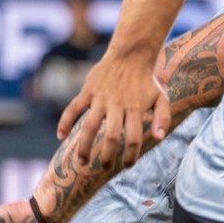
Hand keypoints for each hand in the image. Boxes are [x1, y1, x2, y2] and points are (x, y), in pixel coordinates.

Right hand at [59, 49, 169, 166]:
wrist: (130, 55)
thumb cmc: (146, 81)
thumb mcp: (161, 98)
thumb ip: (163, 118)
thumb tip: (159, 139)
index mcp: (135, 109)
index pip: (133, 138)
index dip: (130, 155)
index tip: (127, 165)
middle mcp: (117, 105)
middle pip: (110, 136)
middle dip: (106, 156)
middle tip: (104, 167)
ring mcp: (100, 98)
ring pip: (88, 126)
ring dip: (84, 146)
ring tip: (82, 162)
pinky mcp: (87, 91)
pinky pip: (72, 108)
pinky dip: (64, 122)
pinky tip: (60, 137)